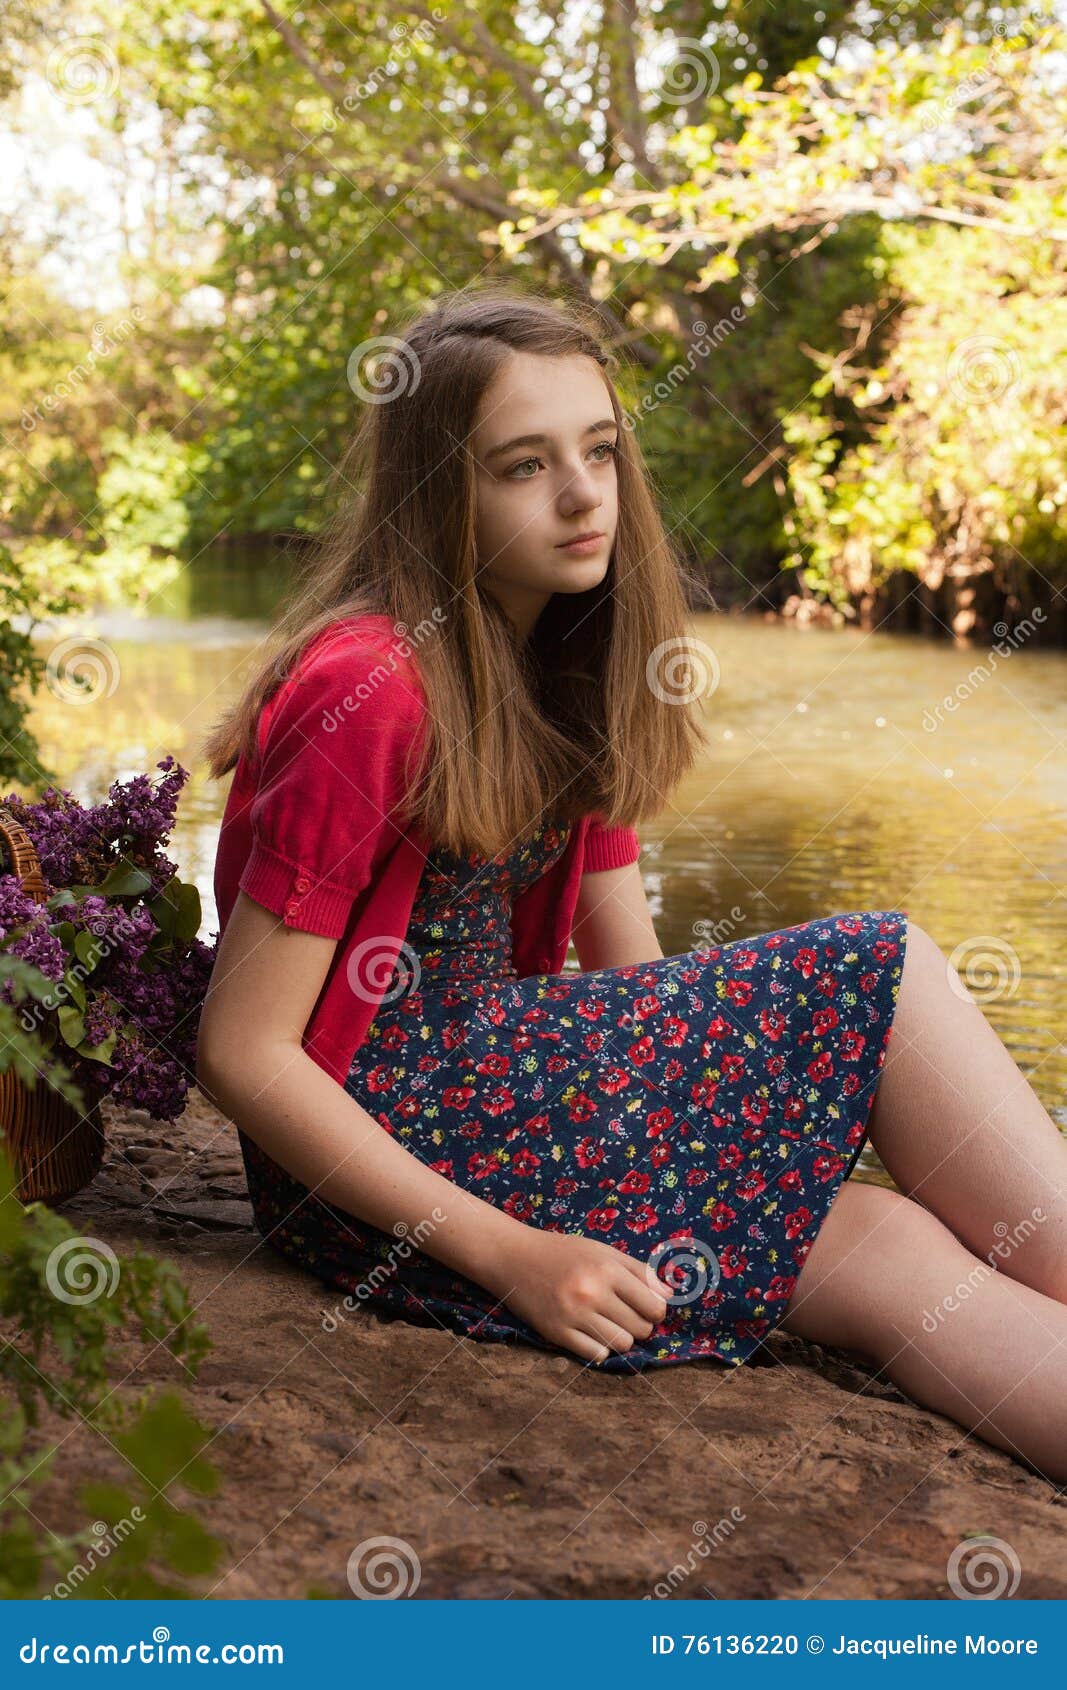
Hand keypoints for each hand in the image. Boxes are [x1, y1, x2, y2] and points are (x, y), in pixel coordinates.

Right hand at [494, 1227, 669, 1364]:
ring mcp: (574, 1315)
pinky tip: (591, 1333)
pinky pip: (597, 1356)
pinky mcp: (557, 1334)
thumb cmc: (563, 1252)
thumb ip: (638, 1271)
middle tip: (626, 1314)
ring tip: (609, 1324)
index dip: (657, 1309)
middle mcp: (592, 1292)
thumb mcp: (602, 1251)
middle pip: (641, 1328)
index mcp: (607, 1269)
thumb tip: (670, 1295)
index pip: (654, 1305)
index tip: (648, 1307)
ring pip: (622, 1345)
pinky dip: (600, 1349)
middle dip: (640, 1324)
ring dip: (621, 1338)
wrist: (514, 1258)